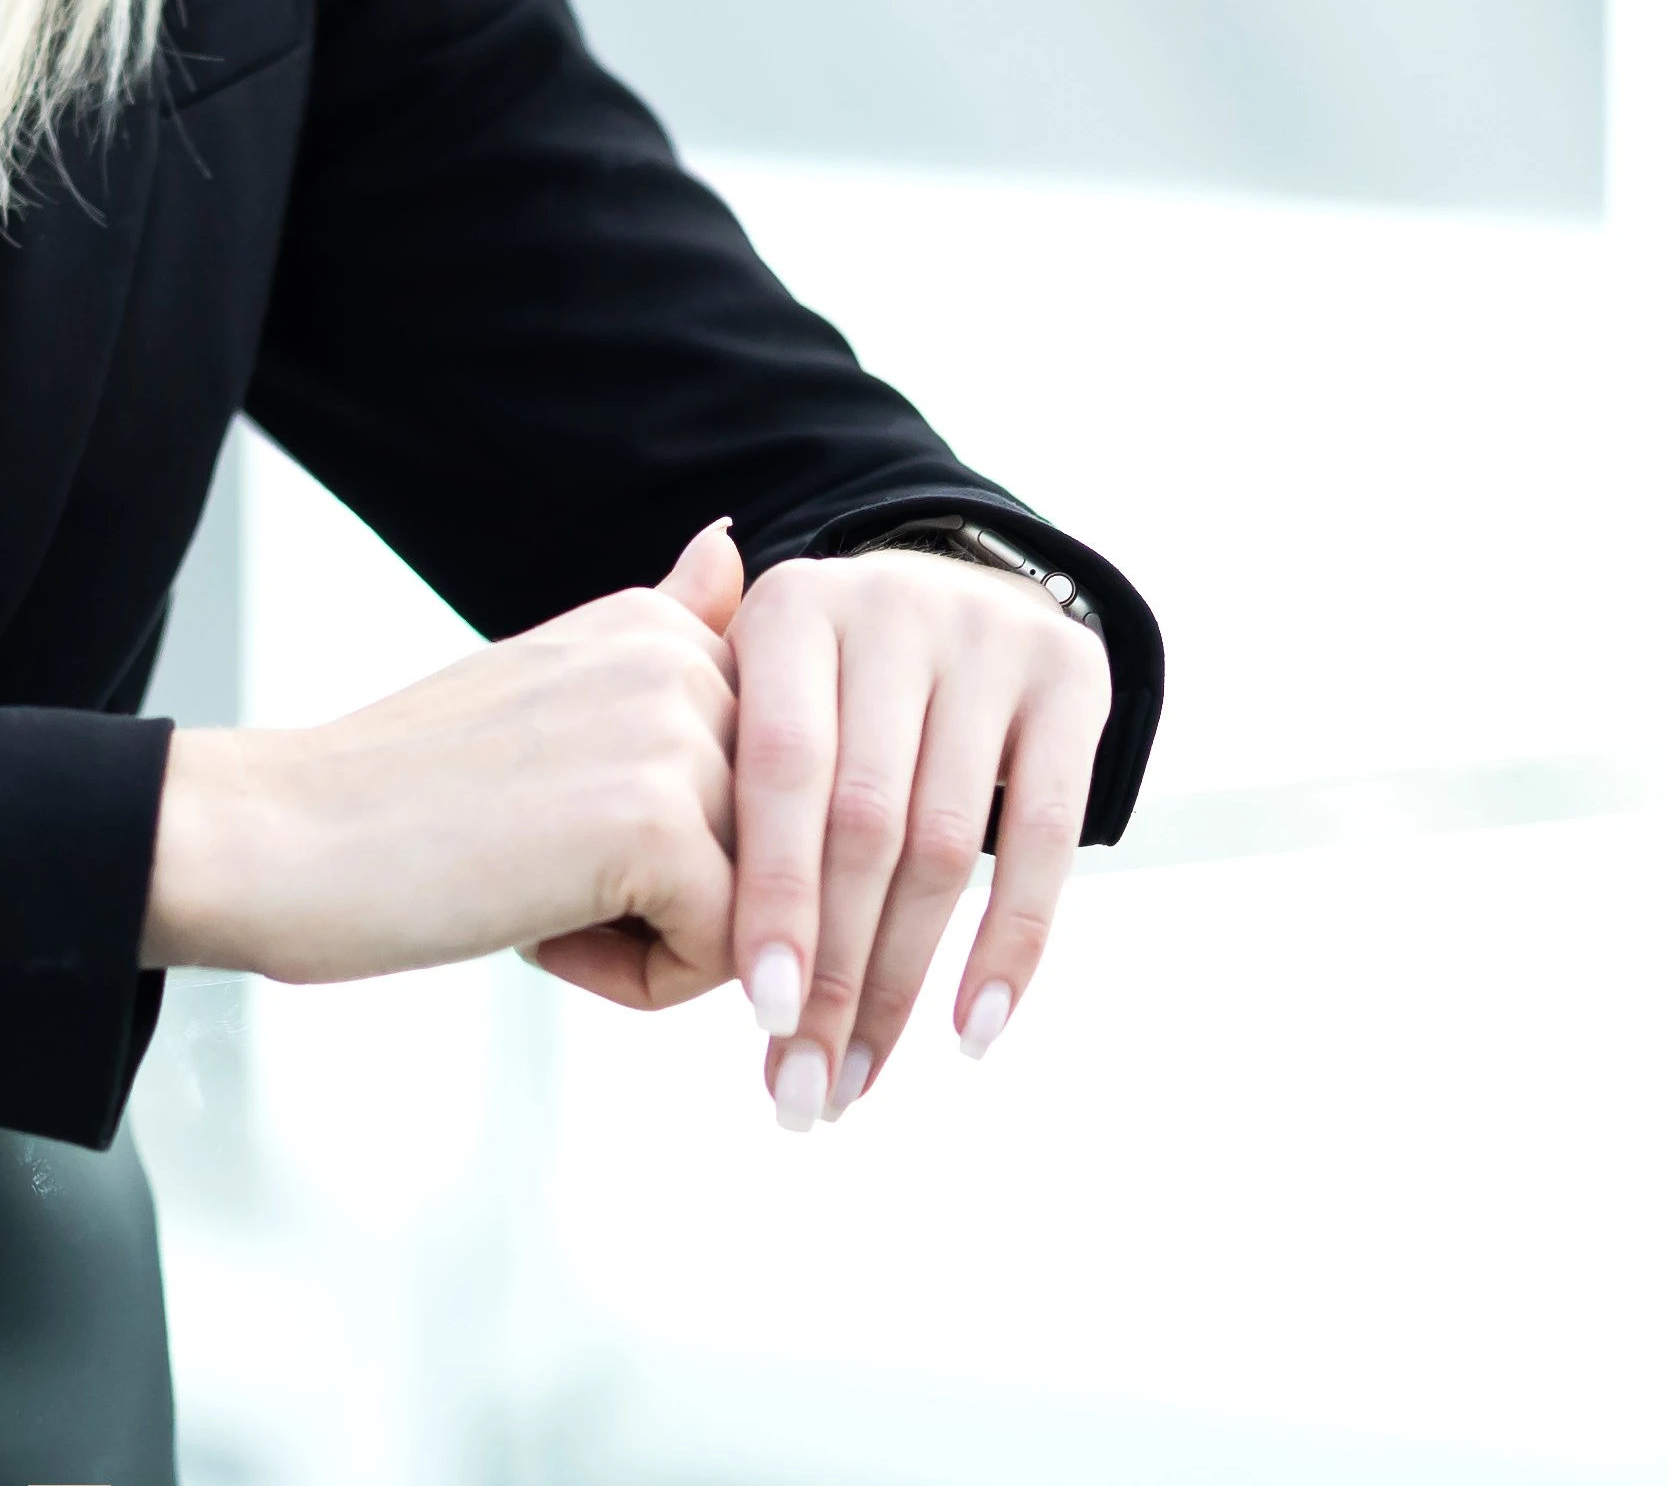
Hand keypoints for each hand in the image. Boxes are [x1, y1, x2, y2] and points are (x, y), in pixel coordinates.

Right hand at [144, 521, 745, 995]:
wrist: (281, 836)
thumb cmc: (402, 792)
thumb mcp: (549, 685)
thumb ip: (662, 630)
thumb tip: (732, 545)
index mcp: (655, 623)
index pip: (756, 788)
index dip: (662, 839)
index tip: (548, 818)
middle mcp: (678, 657)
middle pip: (767, 850)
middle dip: (671, 896)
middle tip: (530, 859)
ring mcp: (672, 735)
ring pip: (757, 908)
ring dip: (650, 938)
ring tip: (529, 886)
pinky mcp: (660, 829)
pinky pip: (724, 961)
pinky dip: (631, 980)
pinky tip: (532, 925)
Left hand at [723, 547, 1111, 1129]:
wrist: (960, 584)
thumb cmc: (825, 672)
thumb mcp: (753, 679)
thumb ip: (692, 769)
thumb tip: (598, 872)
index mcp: (792, 607)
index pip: (781, 772)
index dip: (771, 896)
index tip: (757, 1016)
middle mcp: (889, 609)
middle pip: (863, 823)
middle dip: (832, 970)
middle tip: (800, 1084)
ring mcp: (985, 640)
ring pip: (946, 846)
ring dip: (902, 983)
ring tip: (856, 1078)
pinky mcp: (1070, 680)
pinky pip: (1047, 839)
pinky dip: (1010, 946)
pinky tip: (971, 1029)